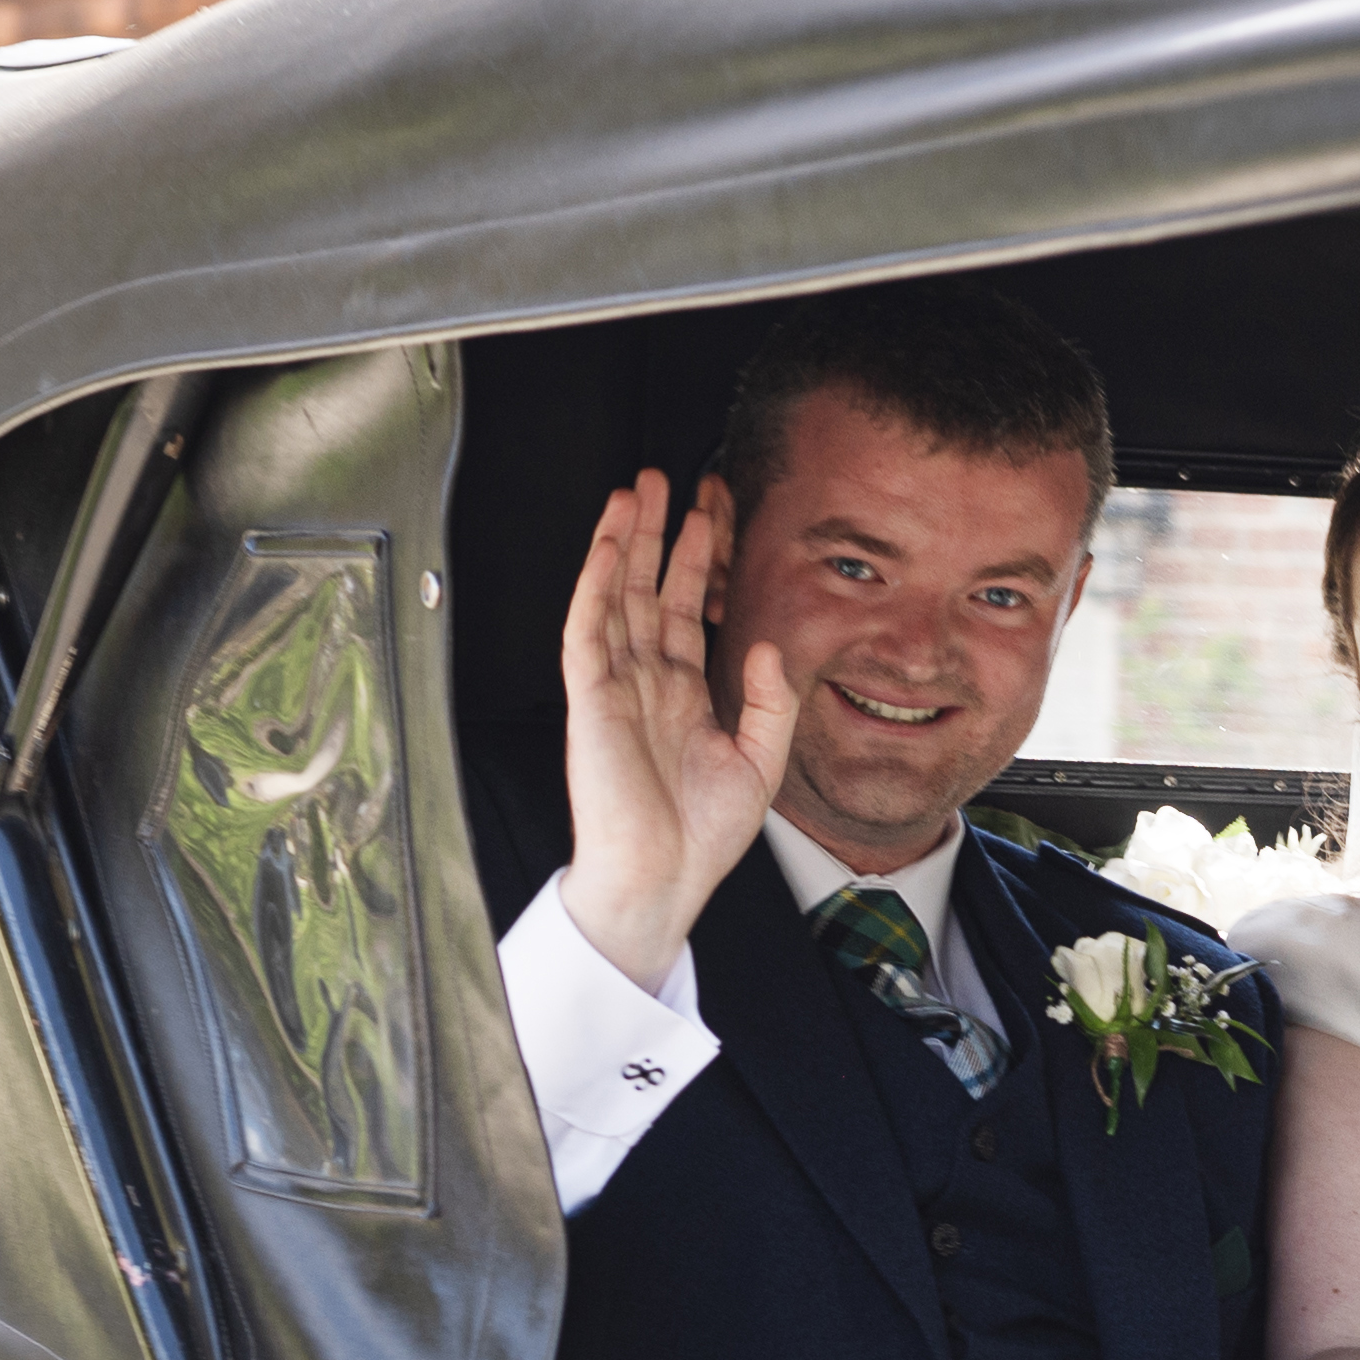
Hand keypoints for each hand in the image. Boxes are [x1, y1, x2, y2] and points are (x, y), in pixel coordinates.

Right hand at [551, 469, 793, 992]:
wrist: (661, 880)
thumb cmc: (701, 838)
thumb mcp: (760, 763)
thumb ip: (772, 702)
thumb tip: (766, 643)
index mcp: (683, 697)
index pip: (687, 612)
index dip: (698, 562)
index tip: (709, 514)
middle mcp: (647, 683)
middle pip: (648, 590)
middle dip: (657, 534)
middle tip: (664, 479)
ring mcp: (615, 687)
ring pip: (614, 597)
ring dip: (622, 543)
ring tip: (634, 491)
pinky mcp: (591, 699)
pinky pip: (587, 629)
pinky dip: (593, 583)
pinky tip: (605, 544)